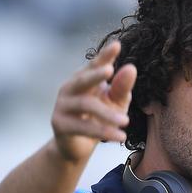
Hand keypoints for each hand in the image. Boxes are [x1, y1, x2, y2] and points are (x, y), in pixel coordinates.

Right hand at [51, 41, 136, 161]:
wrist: (79, 147)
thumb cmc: (100, 119)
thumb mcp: (115, 103)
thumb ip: (122, 87)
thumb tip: (131, 68)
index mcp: (84, 79)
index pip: (95, 65)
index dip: (105, 56)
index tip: (117, 45)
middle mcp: (70, 88)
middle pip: (83, 79)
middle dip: (95, 74)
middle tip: (110, 70)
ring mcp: (63, 105)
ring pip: (86, 105)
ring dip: (107, 114)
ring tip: (126, 121)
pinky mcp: (60, 124)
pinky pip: (84, 127)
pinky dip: (103, 131)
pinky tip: (120, 136)